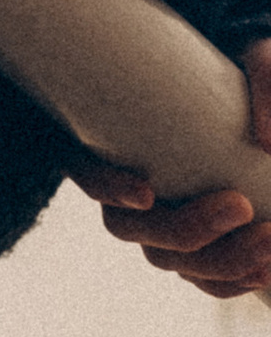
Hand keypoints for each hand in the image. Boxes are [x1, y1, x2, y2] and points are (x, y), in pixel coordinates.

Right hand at [72, 36, 270, 295]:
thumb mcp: (252, 56)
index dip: (107, 184)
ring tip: (270, 243)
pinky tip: (265, 268)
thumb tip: (267, 140)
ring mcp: (158, 222)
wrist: (242, 107)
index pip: (85, 167)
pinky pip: (199, 279)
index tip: (148, 191)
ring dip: (218, 261)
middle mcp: (125, 187)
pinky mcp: (194, 245)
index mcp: (107, 136)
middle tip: (241, 205)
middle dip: (186, 228)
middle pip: (128, 228)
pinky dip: (230, 280)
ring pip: (168, 261)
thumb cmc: (237, 72)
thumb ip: (264, 76)